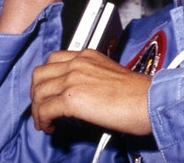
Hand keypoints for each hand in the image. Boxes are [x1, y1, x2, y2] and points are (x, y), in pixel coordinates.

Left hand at [31, 49, 151, 135]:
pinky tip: (50, 127)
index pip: (54, 59)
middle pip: (40, 73)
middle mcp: (78, 63)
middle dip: (36, 93)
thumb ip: (90, 77)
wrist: (147, 100)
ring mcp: (73, 79)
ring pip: (38, 92)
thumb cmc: (137, 93)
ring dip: (37, 109)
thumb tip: (80, 94)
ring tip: (46, 121)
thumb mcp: (110, 74)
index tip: (49, 91)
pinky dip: (42, 121)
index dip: (46, 78)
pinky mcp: (71, 99)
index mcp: (88, 55)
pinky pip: (43, 109)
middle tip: (43, 107)